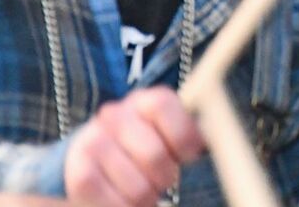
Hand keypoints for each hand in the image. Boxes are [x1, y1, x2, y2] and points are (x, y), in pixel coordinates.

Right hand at [64, 86, 204, 206]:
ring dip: (146, 197)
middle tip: (163, 179)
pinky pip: (111, 202)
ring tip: (143, 189)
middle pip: (153, 154)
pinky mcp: (78, 172)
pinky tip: (124, 199)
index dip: (182, 135)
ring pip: (136, 186)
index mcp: (143, 101)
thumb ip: (191, 133)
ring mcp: (92, 141)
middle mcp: (114, 114)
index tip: (189, 156)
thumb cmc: (144, 147)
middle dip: (166, 176)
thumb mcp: (169, 133)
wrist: (92, 158)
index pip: (163, 105)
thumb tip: (220, 133)